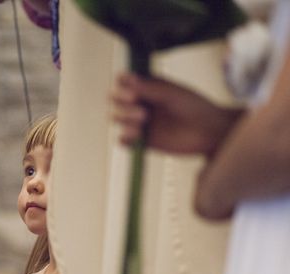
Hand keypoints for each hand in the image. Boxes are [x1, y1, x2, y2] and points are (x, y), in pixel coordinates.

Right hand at [112, 73, 241, 155]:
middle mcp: (141, 104)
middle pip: (116, 100)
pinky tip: (137, 135)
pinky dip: (126, 138)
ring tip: (143, 119)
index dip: (122, 84)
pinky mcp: (143, 142)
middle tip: (136, 101)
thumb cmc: (195, 108)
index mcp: (148, 89)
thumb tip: (125, 79)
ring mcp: (141, 124)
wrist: (209, 132)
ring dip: (125, 118)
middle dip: (121, 101)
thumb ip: (149, 87)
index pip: (124, 83)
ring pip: (118, 119)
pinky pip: (124, 141)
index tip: (132, 86)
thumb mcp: (172, 93)